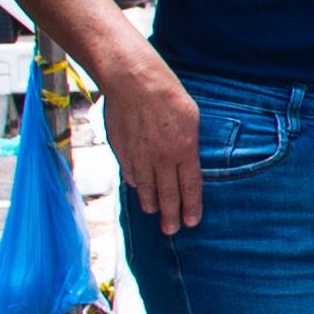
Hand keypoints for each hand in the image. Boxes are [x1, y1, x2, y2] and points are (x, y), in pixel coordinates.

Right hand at [103, 61, 200, 232]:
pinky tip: (139, 189)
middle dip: (170, 215)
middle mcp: (162, 158)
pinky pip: (130, 172)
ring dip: (151, 203)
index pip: (190, 187)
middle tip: (171, 231)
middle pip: (167, 194)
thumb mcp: (192, 119)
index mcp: (185, 151)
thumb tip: (185, 161)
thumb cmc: (168, 95)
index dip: (191, 207)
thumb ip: (188, 144)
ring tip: (154, 213)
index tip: (191, 222)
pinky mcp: (121, 149)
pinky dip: (136, 183)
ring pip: (146, 187)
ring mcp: (139, 155)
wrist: (133, 82)